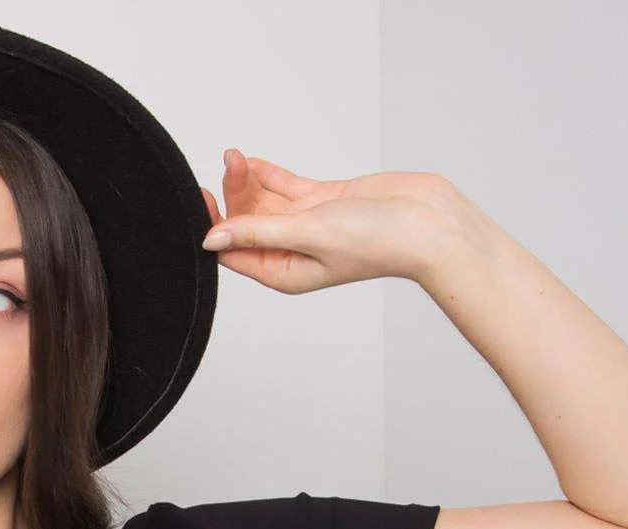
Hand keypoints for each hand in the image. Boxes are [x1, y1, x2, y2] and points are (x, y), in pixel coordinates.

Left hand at [198, 153, 458, 292]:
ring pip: (265, 203)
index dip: (214, 225)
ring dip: (249, 180)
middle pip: (247, 222)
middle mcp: (291, 252)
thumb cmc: (375, 241)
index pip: (233, 252)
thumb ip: (259, 232)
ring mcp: (307, 225)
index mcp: (282, 273)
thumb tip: (211, 239)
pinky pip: (286, 188)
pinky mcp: (324, 201)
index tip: (202, 195)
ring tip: (235, 155)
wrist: (425, 224)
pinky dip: (268, 175)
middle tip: (229, 162)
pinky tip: (250, 161)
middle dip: (234, 193)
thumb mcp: (307, 234)